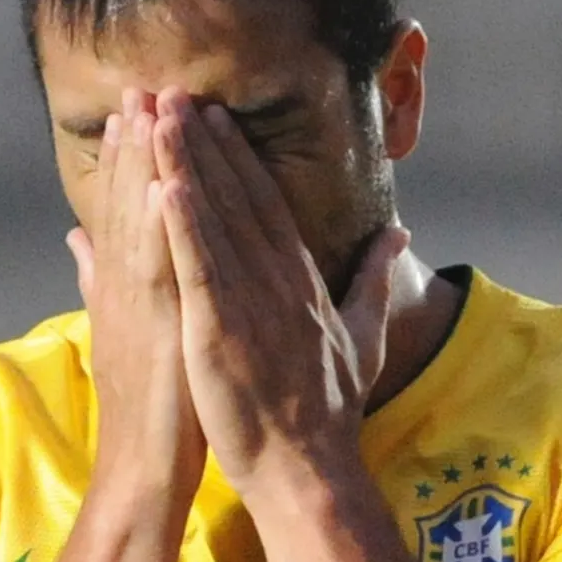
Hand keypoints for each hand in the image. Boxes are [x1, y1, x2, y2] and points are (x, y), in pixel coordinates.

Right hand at [65, 89, 206, 511]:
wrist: (142, 471)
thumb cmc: (147, 409)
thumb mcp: (121, 335)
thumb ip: (100, 282)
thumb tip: (77, 237)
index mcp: (124, 289)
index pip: (125, 212)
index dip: (128, 160)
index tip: (135, 107)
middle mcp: (124, 290)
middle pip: (126, 206)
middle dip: (133, 146)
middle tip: (139, 86)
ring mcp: (137, 310)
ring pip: (135, 226)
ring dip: (139, 170)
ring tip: (145, 114)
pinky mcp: (156, 333)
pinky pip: (156, 272)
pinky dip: (155, 229)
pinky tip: (160, 187)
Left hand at [147, 89, 409, 495]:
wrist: (310, 467)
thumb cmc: (330, 409)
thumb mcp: (363, 334)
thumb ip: (373, 278)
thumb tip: (401, 232)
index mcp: (300, 278)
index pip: (266, 202)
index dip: (237, 156)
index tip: (214, 117)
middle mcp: (277, 280)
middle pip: (237, 197)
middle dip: (205, 143)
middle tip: (176, 93)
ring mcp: (249, 303)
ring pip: (213, 221)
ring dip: (186, 166)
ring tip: (160, 117)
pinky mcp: (221, 331)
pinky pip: (199, 268)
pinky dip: (182, 225)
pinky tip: (164, 185)